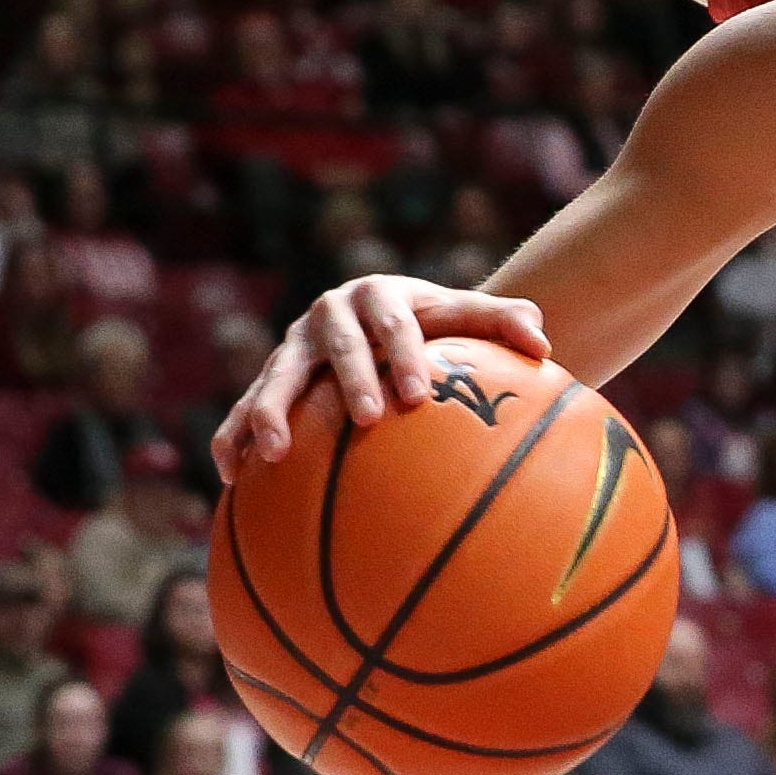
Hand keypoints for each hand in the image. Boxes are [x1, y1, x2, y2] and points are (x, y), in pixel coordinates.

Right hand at [211, 274, 550, 482]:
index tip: (419, 394)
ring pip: (277, 378)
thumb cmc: (434, 325)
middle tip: (370, 419)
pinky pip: (241, 410)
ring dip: (272, 412)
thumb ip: (506, 322)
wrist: (384, 321)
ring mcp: (291, 349)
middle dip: (351, 380)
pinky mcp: (267, 380)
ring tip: (275, 454)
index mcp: (378, 295)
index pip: (394, 323)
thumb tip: (544, 343)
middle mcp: (327, 316)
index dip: (404, 355)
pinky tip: (230, 479)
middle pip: (338, 347)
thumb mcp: (467, 316)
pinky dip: (232, 439)